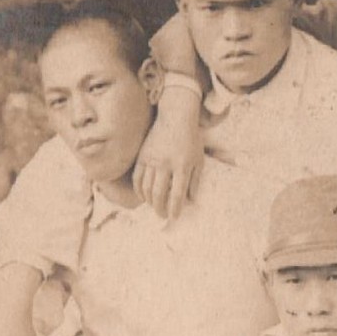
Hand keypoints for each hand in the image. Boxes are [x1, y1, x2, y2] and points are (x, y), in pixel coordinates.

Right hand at [132, 87, 203, 219]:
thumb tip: (191, 201)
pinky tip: (143, 196)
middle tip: (162, 216)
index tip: (174, 217)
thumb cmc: (191, 141)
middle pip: (159, 193)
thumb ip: (195, 181)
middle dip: (160, 209)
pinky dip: (139, 189)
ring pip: (146, 187)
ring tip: (155, 207)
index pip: (177, 194)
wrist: (176, 118)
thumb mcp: (198, 161)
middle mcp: (165, 164)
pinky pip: (138, 177)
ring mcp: (151, 159)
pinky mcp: (142, 156)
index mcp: (182, 166)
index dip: (175, 208)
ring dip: (150, 201)